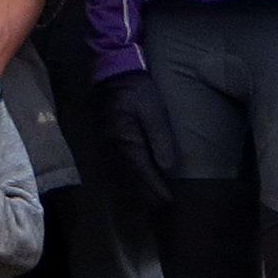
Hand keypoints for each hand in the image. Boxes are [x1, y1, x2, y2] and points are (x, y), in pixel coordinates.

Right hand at [97, 67, 180, 204]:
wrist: (113, 71)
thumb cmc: (136, 88)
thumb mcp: (152, 108)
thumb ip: (160, 136)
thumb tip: (167, 165)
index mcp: (125, 140)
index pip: (142, 171)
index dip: (156, 187)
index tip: (168, 201)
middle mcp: (114, 147)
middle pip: (131, 178)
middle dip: (148, 193)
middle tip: (164, 206)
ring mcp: (109, 144)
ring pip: (125, 174)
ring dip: (139, 188)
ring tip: (154, 201)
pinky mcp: (110, 140)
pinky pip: (122, 164)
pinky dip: (132, 176)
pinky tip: (140, 181)